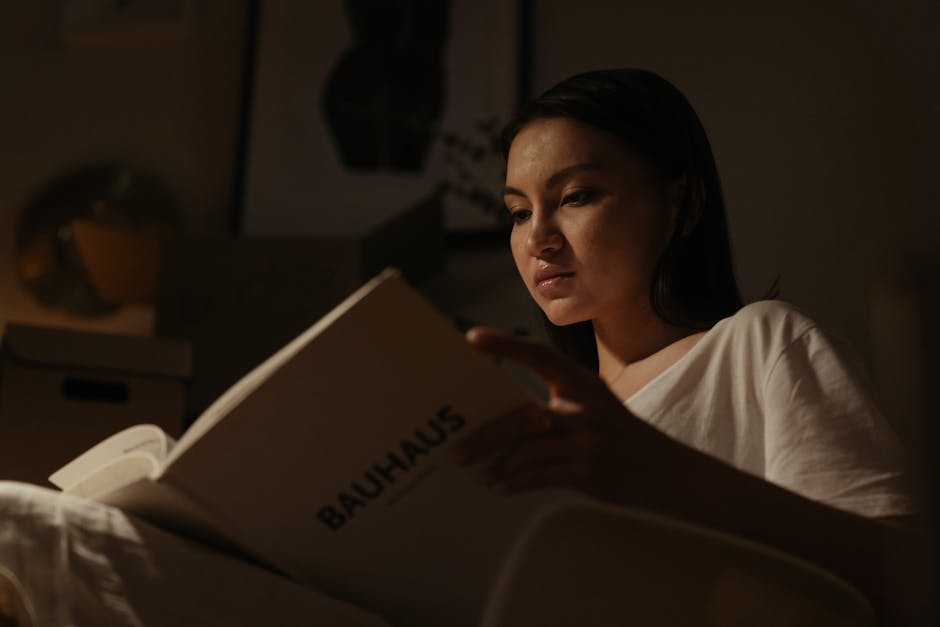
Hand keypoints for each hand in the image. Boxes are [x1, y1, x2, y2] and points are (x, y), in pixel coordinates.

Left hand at [455, 327, 681, 505]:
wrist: (669, 472)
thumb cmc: (620, 435)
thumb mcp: (597, 405)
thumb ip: (559, 403)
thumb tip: (505, 414)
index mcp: (583, 383)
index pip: (539, 355)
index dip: (505, 344)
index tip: (471, 338)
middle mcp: (583, 407)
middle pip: (520, 416)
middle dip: (484, 435)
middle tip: (456, 447)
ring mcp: (587, 440)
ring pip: (525, 449)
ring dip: (494, 463)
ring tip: (473, 470)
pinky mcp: (588, 471)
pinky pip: (539, 476)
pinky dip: (514, 482)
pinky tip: (499, 486)